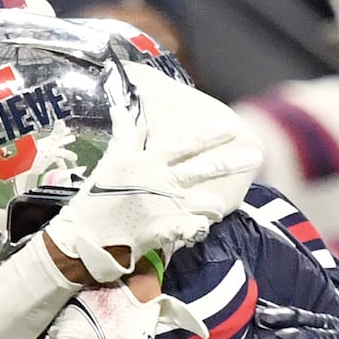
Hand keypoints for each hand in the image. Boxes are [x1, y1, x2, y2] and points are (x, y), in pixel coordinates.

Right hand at [44, 94, 261, 282]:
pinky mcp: (161, 231)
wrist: (84, 235)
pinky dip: (198, 227)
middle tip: (255, 155)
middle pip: (199, 169)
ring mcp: (161, 207)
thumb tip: (122, 103)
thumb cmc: (95, 197)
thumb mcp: (111, 160)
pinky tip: (207, 225)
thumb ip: (125, 133)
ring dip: (215, 199)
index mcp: (147, 163)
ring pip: (198, 200)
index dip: (207, 136)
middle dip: (229, 161)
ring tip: (229, 199)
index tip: (230, 126)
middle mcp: (158, 182)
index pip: (182, 146)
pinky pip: (188, 229)